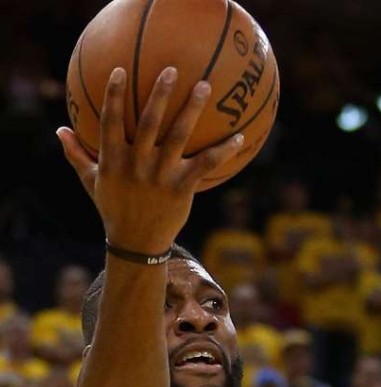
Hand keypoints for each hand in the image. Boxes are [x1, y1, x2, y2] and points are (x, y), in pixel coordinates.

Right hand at [56, 67, 244, 252]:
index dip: (113, 95)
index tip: (118, 70)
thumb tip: (60, 130)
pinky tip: (240, 137)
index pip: (110, 121)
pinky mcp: (182, 186)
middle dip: (159, 94)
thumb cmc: (114, 208)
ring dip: (192, 110)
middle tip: (172, 69)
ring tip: (205, 87)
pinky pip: (206, 164)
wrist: (136, 242)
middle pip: (148, 122)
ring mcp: (160, 174)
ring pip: (178, 135)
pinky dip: (224, 151)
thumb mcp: (91, 181)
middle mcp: (136, 163)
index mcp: (113, 159)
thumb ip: (77, 154)